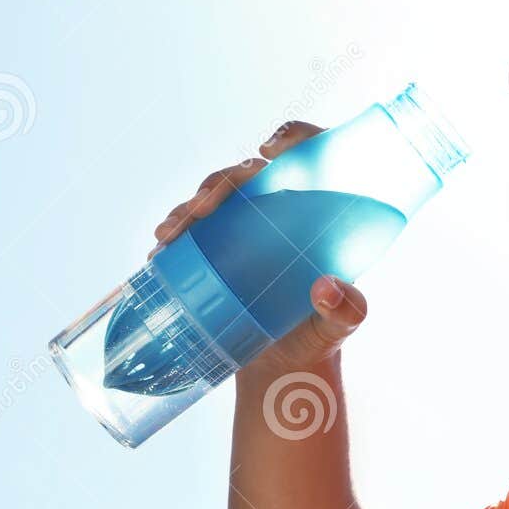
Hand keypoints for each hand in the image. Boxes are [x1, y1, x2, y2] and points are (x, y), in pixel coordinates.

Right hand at [149, 121, 368, 373]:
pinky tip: (161, 248)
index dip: (296, 140)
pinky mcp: (223, 248)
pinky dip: (177, 230)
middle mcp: (285, 212)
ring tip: (170, 232)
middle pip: (255, 174)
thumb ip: (346, 312)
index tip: (271, 149)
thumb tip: (326, 290)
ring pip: (221, 195)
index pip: (315, 159)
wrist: (283, 368)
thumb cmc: (319, 337)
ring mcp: (250, 228)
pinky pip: (197, 225)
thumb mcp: (339, 327)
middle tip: (202, 206)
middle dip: (223, 180)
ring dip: (191, 204)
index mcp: (320, 216)